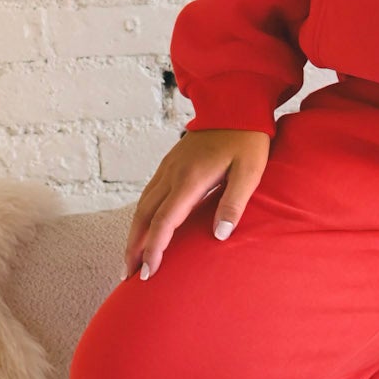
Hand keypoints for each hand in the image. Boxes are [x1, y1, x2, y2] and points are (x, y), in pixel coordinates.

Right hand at [123, 126, 270, 279]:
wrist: (234, 104)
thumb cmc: (247, 140)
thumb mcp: (250, 172)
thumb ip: (233, 203)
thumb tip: (219, 235)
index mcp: (190, 180)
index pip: (165, 222)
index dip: (154, 249)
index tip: (149, 272)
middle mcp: (172, 175)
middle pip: (144, 217)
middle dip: (133, 248)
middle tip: (129, 275)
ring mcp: (168, 168)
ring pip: (141, 206)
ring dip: (133, 233)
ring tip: (130, 258)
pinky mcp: (169, 164)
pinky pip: (148, 194)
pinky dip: (140, 216)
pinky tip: (142, 227)